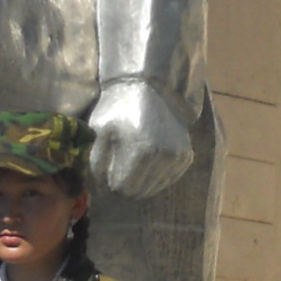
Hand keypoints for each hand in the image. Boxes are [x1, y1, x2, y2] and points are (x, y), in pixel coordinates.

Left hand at [87, 78, 194, 197]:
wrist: (150, 88)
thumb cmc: (118, 108)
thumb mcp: (98, 131)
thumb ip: (95, 162)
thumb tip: (98, 191)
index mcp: (142, 151)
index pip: (122, 189)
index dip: (110, 184)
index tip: (107, 170)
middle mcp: (164, 157)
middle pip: (138, 192)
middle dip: (125, 185)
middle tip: (119, 166)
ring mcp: (177, 157)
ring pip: (153, 189)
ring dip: (141, 181)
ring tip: (133, 160)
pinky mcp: (185, 157)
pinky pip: (167, 180)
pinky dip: (155, 176)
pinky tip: (147, 160)